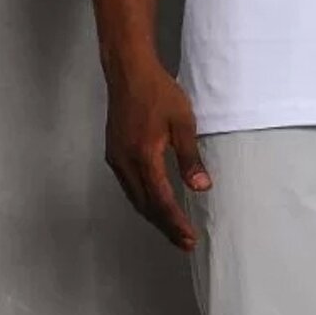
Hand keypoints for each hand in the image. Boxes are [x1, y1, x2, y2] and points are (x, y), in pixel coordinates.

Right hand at [104, 57, 211, 250]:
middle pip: (145, 205)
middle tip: (184, 242)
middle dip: (165, 226)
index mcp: (143, 156)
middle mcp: (125, 163)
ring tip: (172, 229)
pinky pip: (128, 186)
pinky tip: (154, 203)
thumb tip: (201, 188)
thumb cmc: (159, 93)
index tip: (189, 239)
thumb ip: (190, 158)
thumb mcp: (183, 123)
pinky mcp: (114, 153)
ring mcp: (116, 158)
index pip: (161, 200)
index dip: (175, 223)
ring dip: (153, 216)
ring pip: (134, 198)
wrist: (129, 71)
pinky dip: (143, 200)